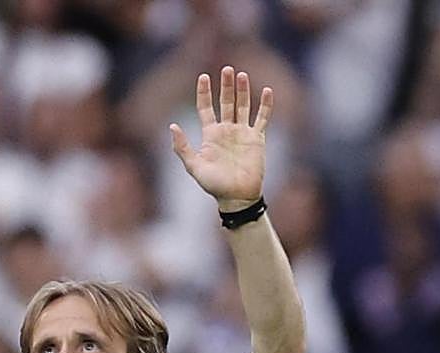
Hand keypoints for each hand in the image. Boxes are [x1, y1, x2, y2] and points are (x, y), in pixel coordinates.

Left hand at [170, 66, 270, 210]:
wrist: (237, 196)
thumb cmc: (214, 185)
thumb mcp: (194, 167)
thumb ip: (183, 148)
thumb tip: (172, 127)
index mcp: (210, 135)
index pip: (205, 108)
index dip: (203, 93)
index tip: (203, 77)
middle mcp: (226, 131)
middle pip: (225, 102)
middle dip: (226, 86)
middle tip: (226, 69)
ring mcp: (242, 133)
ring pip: (243, 106)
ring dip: (243, 91)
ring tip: (241, 74)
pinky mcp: (257, 139)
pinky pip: (262, 118)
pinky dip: (265, 105)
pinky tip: (267, 91)